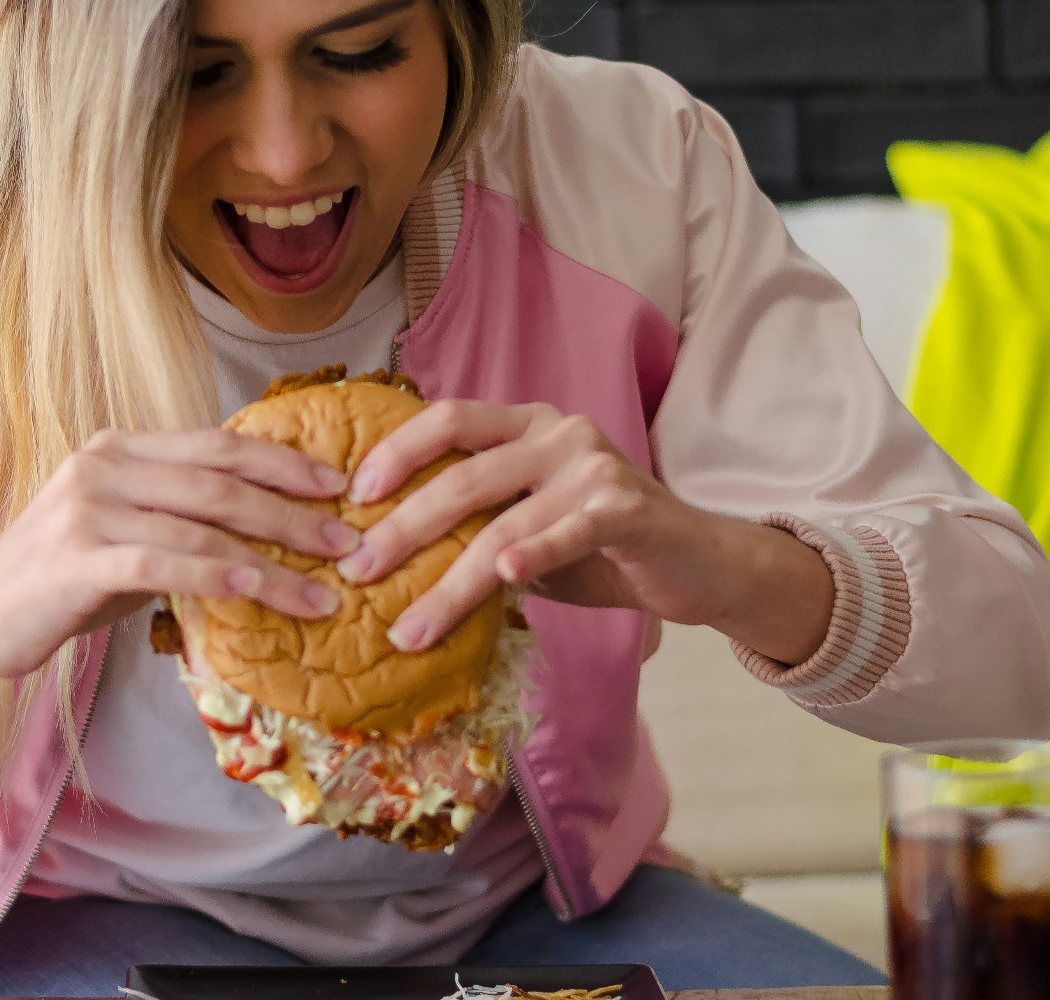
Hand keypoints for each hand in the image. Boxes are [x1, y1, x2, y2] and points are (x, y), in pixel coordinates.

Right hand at [0, 427, 357, 683]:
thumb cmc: (59, 581)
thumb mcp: (123, 532)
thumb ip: (180, 519)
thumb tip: (267, 526)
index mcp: (119, 448)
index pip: (217, 446)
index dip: (284, 464)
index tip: (340, 487)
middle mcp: (103, 466)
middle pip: (220, 482)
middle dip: (295, 513)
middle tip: (351, 542)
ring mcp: (87, 509)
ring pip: (203, 529)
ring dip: (274, 563)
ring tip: (323, 593)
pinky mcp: (77, 559)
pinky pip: (165, 564)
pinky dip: (219, 578)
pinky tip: (260, 593)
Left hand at [333, 400, 830, 662]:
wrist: (698, 564)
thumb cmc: (601, 547)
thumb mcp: (529, 527)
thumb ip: (477, 525)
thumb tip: (387, 559)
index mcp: (527, 425)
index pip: (448, 421)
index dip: (396, 453)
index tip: (351, 497)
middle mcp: (558, 433)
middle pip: (463, 476)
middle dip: (402, 528)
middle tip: (356, 571)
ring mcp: (594, 467)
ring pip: (504, 523)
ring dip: (450, 582)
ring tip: (410, 629)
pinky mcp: (628, 509)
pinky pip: (570, 531)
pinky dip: (535, 553)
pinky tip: (503, 577)